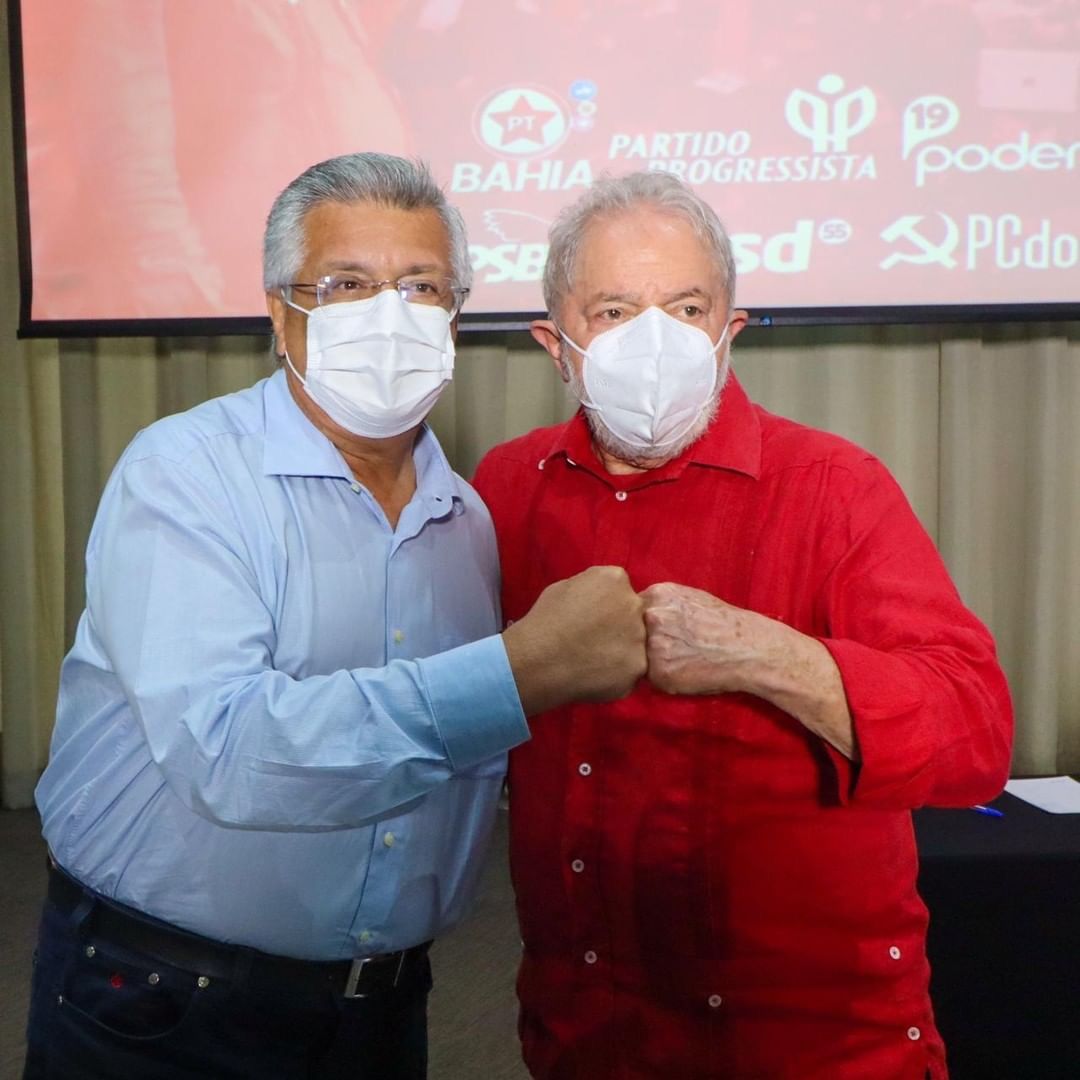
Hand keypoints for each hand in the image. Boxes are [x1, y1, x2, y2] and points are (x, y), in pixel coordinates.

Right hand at [503, 566, 646, 714]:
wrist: (538, 659)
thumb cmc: (545, 620)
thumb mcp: (564, 587)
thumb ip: (590, 588)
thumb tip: (599, 597)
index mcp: (616, 579)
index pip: (621, 590)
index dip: (607, 605)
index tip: (592, 617)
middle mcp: (634, 605)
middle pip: (634, 614)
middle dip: (619, 625)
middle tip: (594, 640)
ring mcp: (639, 638)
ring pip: (636, 644)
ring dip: (620, 651)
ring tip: (592, 661)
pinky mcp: (638, 668)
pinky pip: (631, 670)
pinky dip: (616, 675)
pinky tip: (594, 676)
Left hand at [640, 582, 773, 695]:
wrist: (746, 649)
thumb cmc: (721, 622)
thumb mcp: (688, 597)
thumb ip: (660, 602)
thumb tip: (632, 610)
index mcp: (657, 595)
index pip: (629, 608)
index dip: (638, 621)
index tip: (657, 629)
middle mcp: (652, 617)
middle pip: (628, 630)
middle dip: (639, 639)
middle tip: (669, 645)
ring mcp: (653, 645)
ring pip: (635, 655)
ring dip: (647, 659)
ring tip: (677, 658)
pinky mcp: (659, 672)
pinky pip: (648, 677)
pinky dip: (661, 677)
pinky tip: (681, 671)